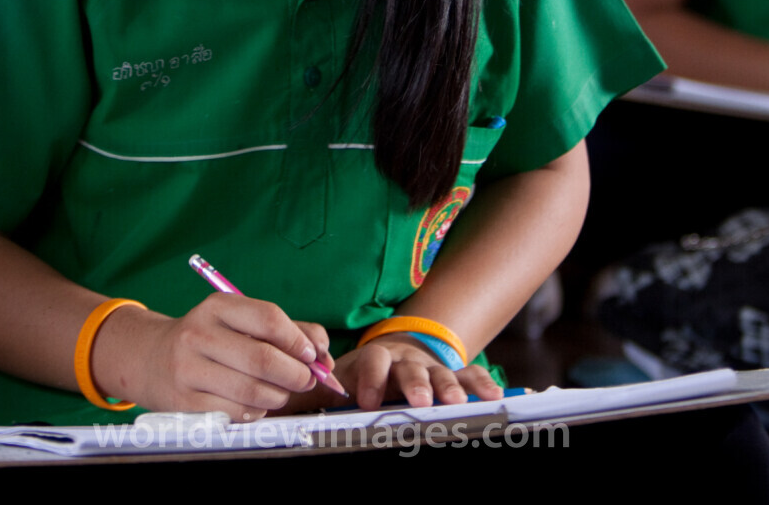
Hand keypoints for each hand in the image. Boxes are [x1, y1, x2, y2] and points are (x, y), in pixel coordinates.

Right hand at [92, 292, 329, 420]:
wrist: (150, 358)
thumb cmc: (211, 339)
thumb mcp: (241, 322)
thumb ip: (288, 330)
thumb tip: (323, 355)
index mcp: (217, 307)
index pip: (269, 319)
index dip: (298, 341)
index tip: (311, 355)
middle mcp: (198, 334)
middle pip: (263, 359)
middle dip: (295, 375)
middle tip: (305, 381)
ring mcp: (188, 369)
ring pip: (252, 391)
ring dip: (278, 397)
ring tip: (279, 393)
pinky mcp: (184, 402)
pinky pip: (235, 412)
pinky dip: (256, 412)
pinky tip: (254, 405)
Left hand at [281, 334, 503, 413]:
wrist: (390, 358)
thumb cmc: (355, 380)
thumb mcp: (333, 384)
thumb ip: (313, 394)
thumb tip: (274, 409)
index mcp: (373, 360)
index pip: (372, 361)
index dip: (370, 378)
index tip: (366, 401)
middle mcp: (403, 360)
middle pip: (410, 368)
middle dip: (414, 384)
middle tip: (418, 401)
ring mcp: (429, 367)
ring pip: (440, 373)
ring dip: (449, 386)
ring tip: (456, 403)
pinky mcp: (451, 377)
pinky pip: (468, 375)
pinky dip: (479, 383)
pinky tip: (493, 395)